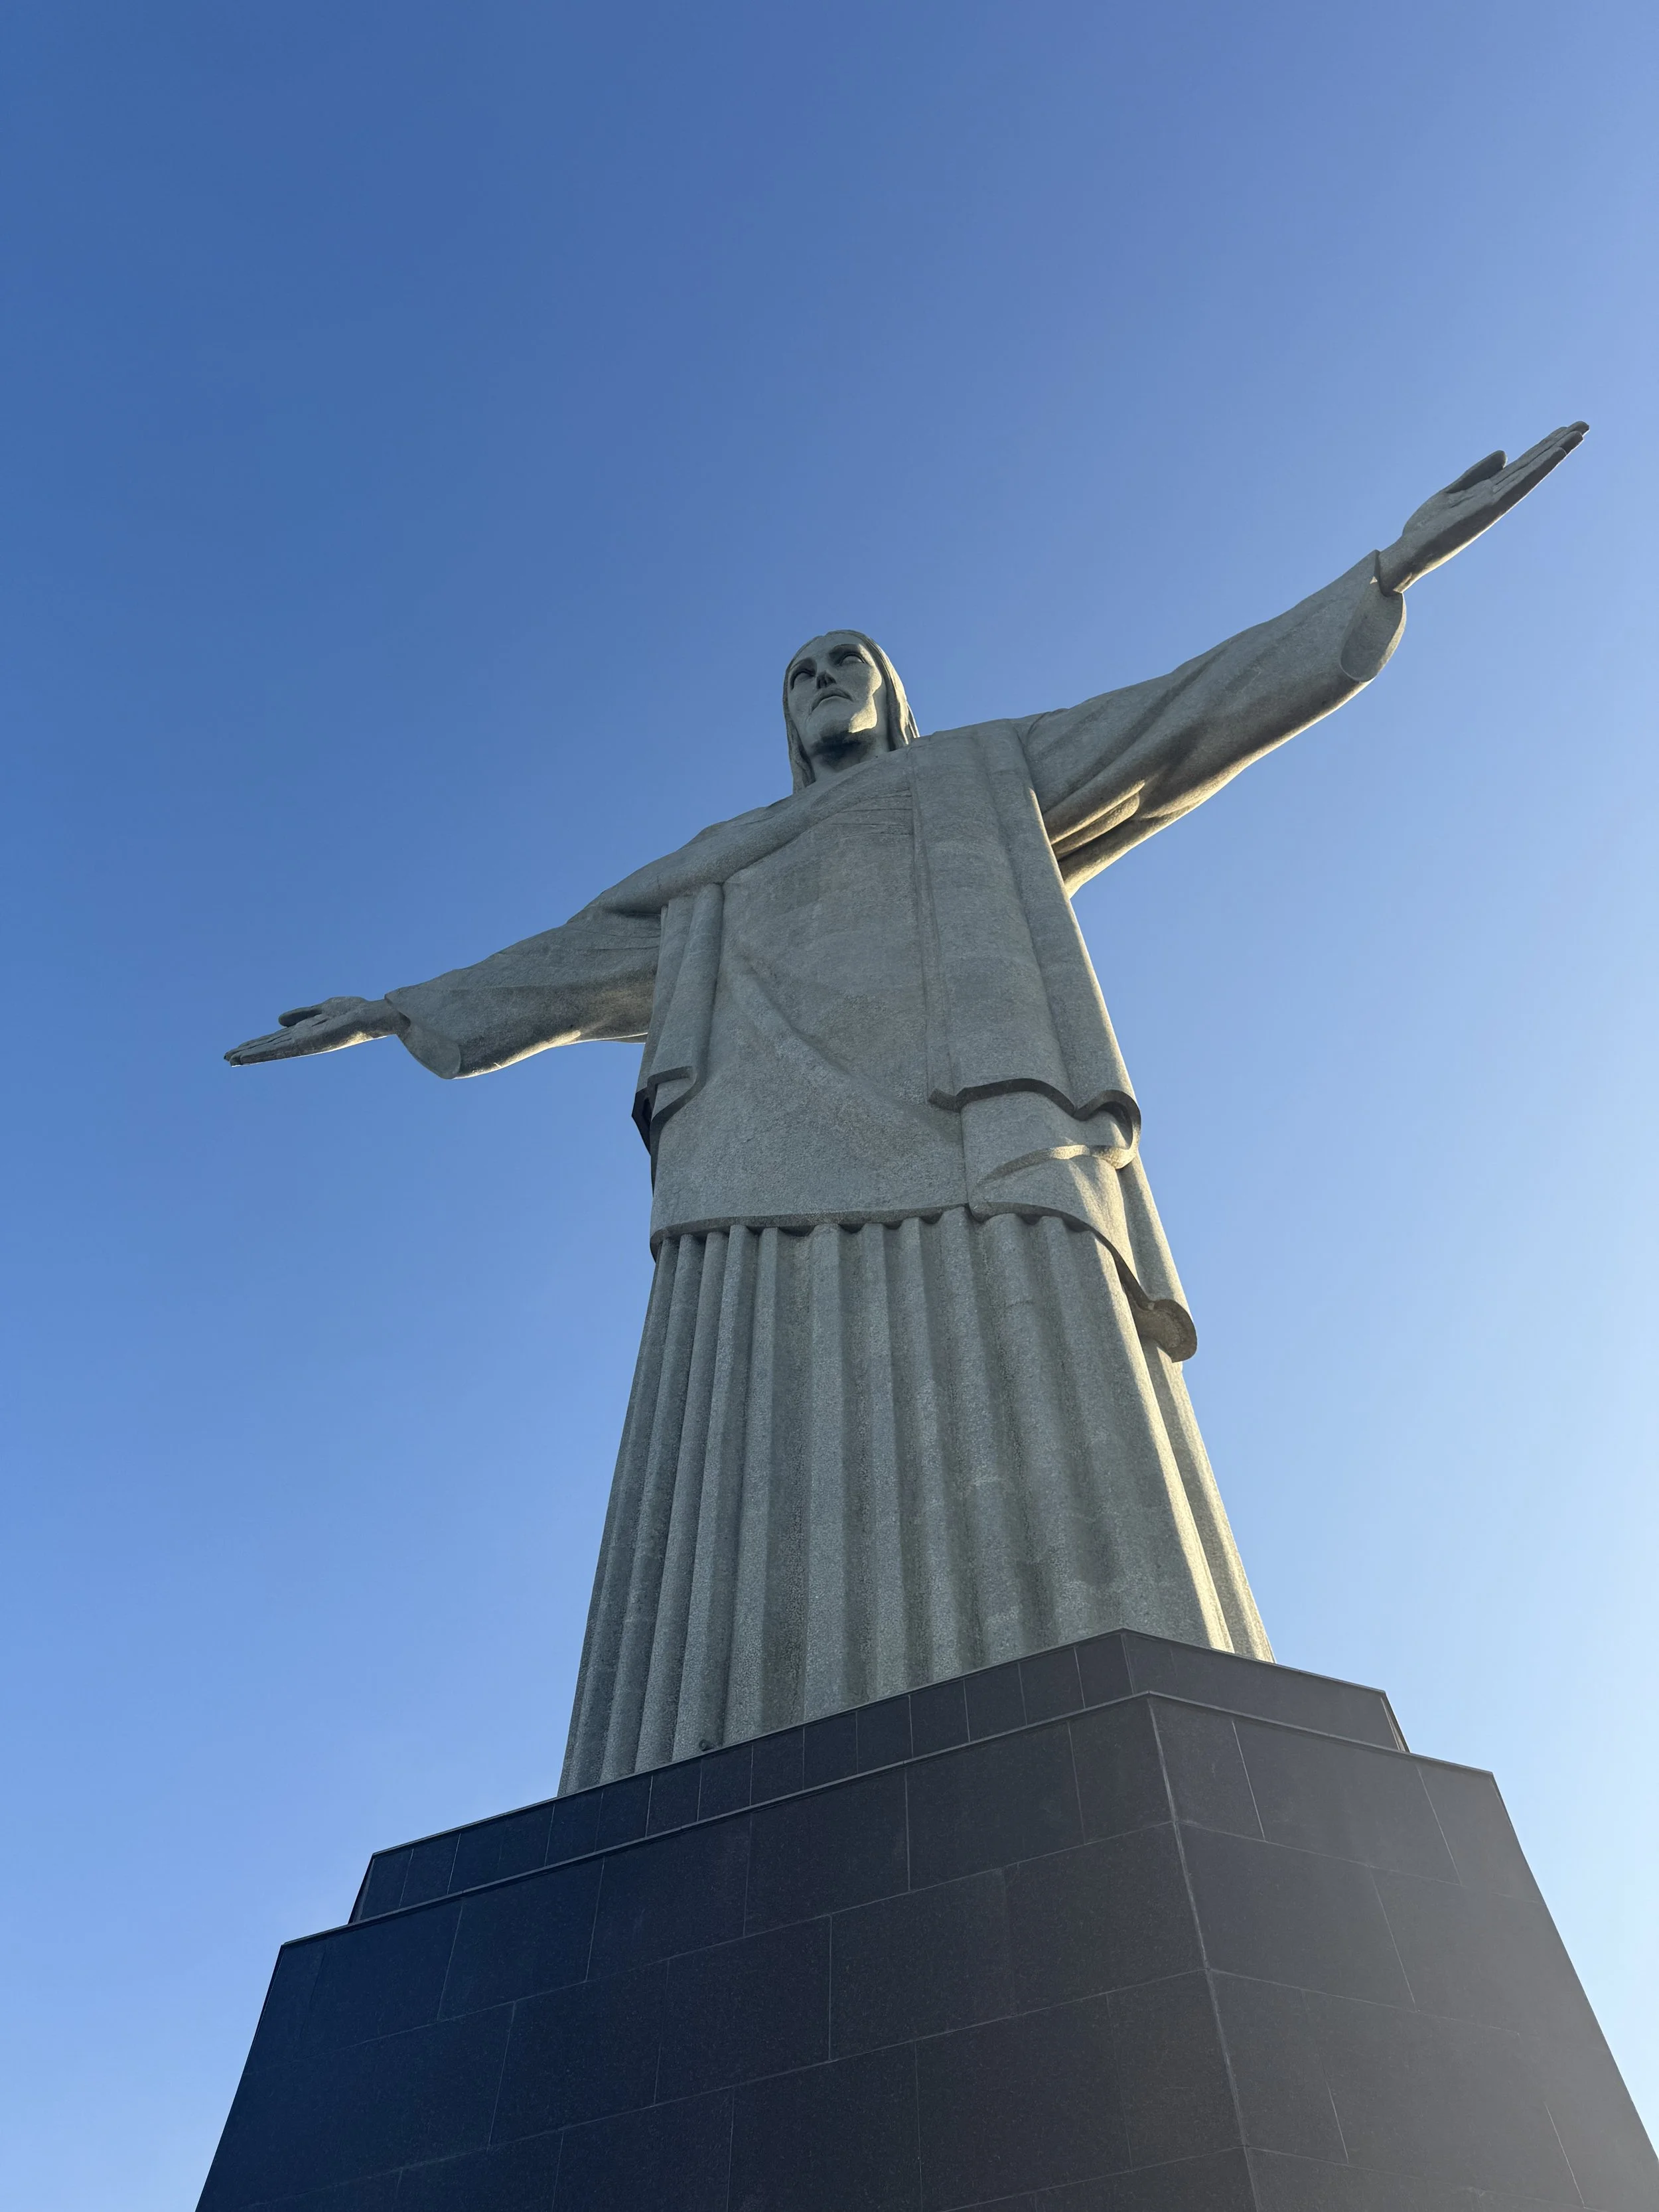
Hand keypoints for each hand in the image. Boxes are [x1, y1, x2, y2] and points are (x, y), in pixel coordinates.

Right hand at [224, 996, 407, 1064]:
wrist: (371, 1016)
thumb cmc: (354, 1011)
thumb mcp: (323, 1008)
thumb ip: (302, 1014)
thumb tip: (278, 1021)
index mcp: (305, 1031)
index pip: (276, 1039)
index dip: (257, 1043)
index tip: (238, 1049)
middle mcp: (303, 1040)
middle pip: (270, 1046)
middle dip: (249, 1051)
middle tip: (227, 1058)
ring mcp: (304, 1043)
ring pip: (272, 1050)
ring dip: (251, 1054)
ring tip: (230, 1059)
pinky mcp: (308, 1044)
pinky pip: (281, 1049)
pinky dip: (263, 1052)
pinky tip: (249, 1055)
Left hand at [1377, 421, 1586, 593]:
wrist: (1408, 553)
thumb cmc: (1426, 527)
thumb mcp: (1452, 492)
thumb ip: (1477, 474)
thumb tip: (1505, 453)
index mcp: (1488, 492)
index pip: (1521, 466)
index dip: (1542, 448)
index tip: (1563, 430)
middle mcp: (1496, 497)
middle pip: (1531, 466)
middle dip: (1557, 445)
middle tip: (1584, 425)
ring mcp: (1495, 503)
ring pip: (1531, 473)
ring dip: (1555, 453)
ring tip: (1579, 434)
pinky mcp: (1489, 509)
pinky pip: (1519, 486)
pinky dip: (1538, 469)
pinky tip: (1555, 454)